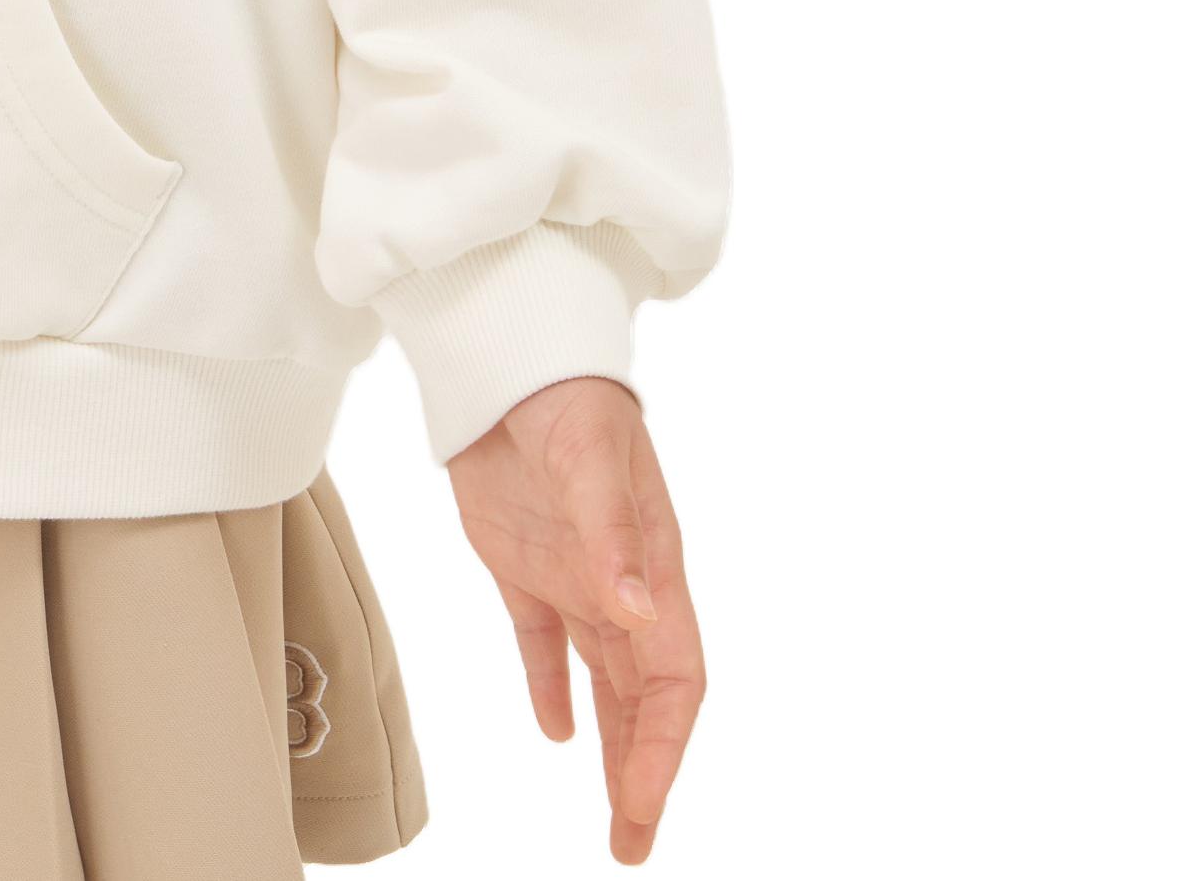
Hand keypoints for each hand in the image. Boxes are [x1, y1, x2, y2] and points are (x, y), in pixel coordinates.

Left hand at [447, 375, 702, 862]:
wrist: (510, 353)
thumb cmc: (565, 395)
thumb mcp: (589, 459)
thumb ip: (613, 536)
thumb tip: (638, 611)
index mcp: (654, 567)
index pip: (675, 677)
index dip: (665, 743)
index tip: (642, 800)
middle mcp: (622, 584)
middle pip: (646, 698)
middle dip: (646, 772)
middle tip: (631, 844)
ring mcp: (575, 576)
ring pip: (605, 684)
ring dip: (612, 749)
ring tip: (614, 818)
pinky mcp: (524, 565)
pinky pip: (544, 645)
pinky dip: (551, 689)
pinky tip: (554, 734)